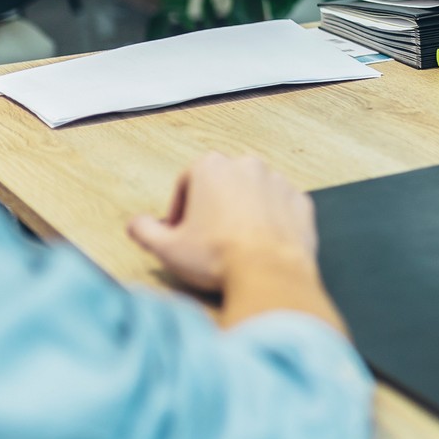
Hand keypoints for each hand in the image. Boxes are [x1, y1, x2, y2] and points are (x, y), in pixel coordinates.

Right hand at [128, 152, 318, 293]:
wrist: (270, 273)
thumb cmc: (216, 257)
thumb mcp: (167, 248)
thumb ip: (145, 230)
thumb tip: (137, 224)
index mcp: (211, 167)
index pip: (186, 182)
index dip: (179, 208)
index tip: (179, 231)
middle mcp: (247, 165)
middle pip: (221, 184)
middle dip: (211, 207)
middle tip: (205, 239)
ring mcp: (279, 182)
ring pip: (252, 194)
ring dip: (242, 212)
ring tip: (233, 244)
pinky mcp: (301, 202)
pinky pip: (280, 208)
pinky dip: (271, 222)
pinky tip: (260, 246)